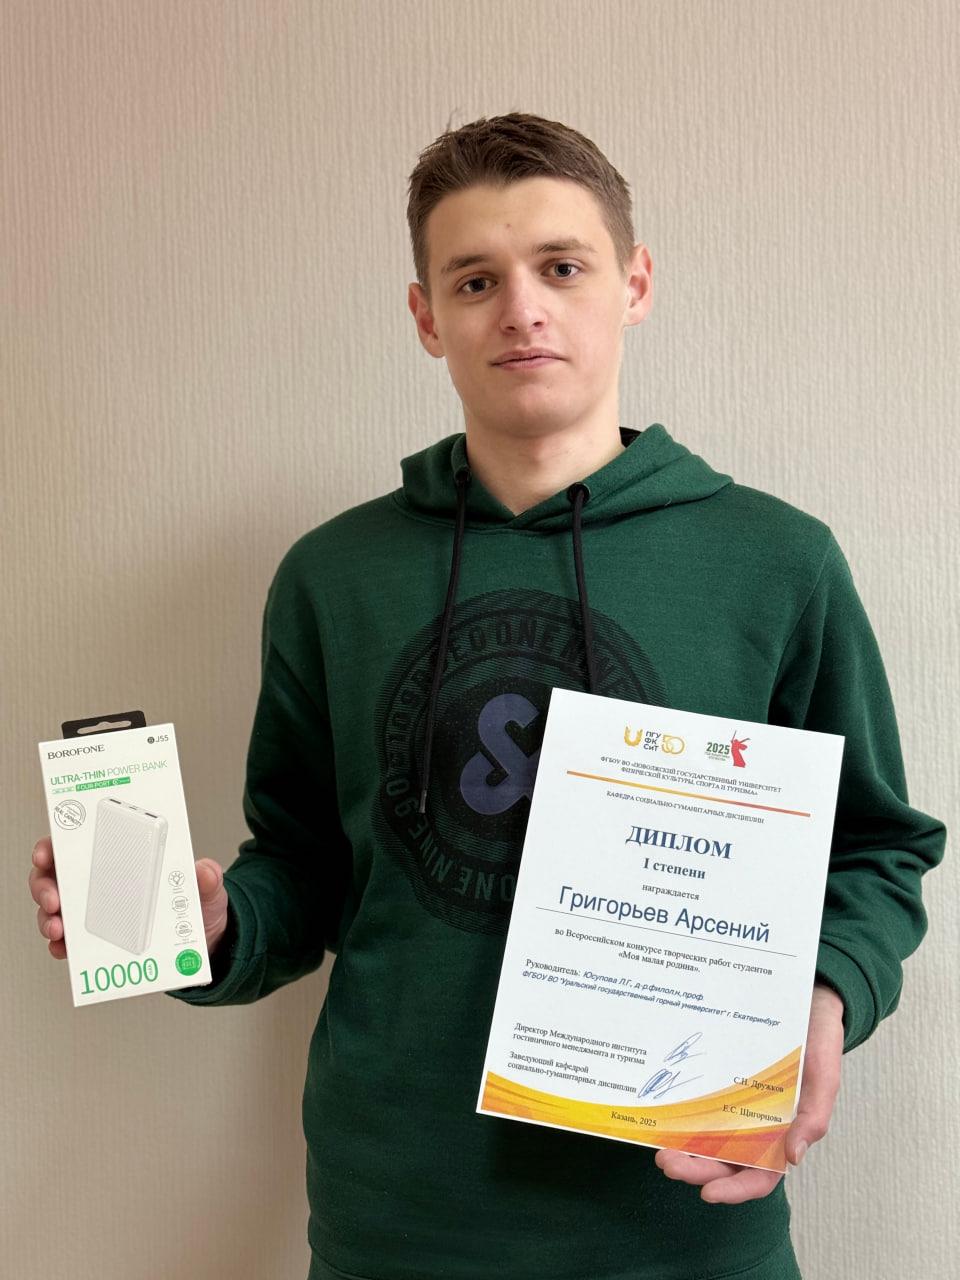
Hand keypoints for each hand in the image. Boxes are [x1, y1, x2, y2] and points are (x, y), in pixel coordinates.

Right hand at [29, 836, 231, 958]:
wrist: (203, 944)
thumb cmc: (197, 906)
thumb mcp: (207, 889)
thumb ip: (207, 878)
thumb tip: (203, 870)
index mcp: (118, 859)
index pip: (76, 845)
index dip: (53, 846)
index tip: (45, 854)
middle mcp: (97, 883)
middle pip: (54, 877)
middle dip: (44, 886)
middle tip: (53, 899)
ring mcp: (92, 913)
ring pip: (53, 911)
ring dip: (47, 919)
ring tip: (58, 929)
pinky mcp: (94, 942)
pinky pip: (67, 943)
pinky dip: (61, 946)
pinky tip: (64, 949)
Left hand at [654, 983, 844, 1202]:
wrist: (805, 996)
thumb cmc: (818, 1037)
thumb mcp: (824, 1074)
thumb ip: (814, 1115)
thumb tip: (794, 1157)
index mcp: (784, 1130)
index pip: (760, 1175)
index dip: (735, 1190)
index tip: (708, 1193)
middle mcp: (756, 1122)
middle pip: (725, 1161)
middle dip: (697, 1170)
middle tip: (669, 1164)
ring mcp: (735, 1101)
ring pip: (706, 1138)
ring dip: (684, 1150)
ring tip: (660, 1148)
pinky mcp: (719, 1078)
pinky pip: (699, 1103)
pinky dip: (681, 1115)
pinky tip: (664, 1115)